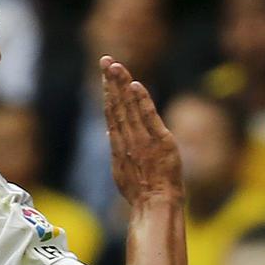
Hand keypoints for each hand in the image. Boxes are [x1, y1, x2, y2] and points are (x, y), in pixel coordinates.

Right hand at [101, 56, 181, 203]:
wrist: (155, 204)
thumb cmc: (141, 193)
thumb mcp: (122, 171)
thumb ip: (117, 149)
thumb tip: (111, 131)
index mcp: (118, 145)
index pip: (112, 113)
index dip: (108, 92)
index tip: (105, 75)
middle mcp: (127, 139)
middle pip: (117, 105)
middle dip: (111, 81)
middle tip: (106, 60)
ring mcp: (142, 140)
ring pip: (129, 107)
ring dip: (122, 85)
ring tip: (115, 66)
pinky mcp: (160, 142)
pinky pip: (149, 117)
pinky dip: (141, 100)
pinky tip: (135, 85)